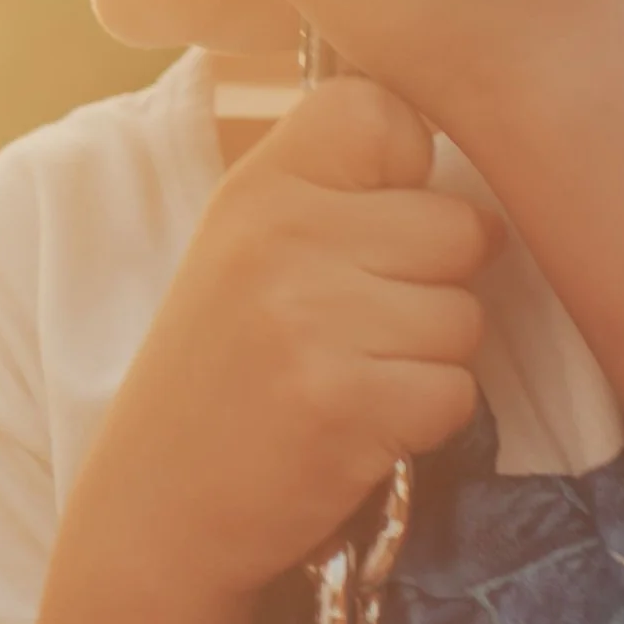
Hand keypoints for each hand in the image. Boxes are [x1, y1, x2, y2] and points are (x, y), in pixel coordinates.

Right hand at [73, 74, 495, 600]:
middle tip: (355, 330)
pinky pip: (456, 392)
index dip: (406, 173)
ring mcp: (310, 317)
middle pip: (458, 226)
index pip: (386, 112)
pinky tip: (356, 429)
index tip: (366, 228)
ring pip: (465, 316)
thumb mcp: (248, 248)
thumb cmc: (225, 373)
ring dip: (429, 360)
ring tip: (349, 380)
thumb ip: (336, 190)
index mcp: (259, 184)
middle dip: (433, 286)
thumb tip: (467, 157)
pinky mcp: (345, 402)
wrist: (156, 511)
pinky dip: (423, 422)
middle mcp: (281, 235)